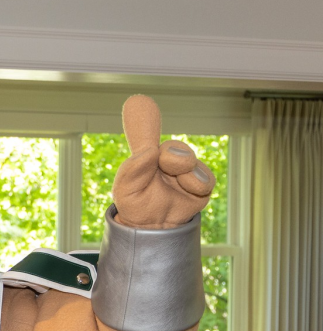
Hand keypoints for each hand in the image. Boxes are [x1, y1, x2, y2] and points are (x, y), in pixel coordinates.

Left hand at [112, 95, 214, 228]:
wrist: (154, 231)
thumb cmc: (136, 206)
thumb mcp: (126, 189)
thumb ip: (134, 168)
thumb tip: (151, 151)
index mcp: (144, 157)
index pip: (144, 132)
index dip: (143, 116)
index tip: (138, 100)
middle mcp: (164, 161)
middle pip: (174, 147)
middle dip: (172, 155)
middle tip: (165, 165)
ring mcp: (183, 172)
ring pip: (189, 160)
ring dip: (183, 170)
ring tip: (174, 182)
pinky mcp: (200, 186)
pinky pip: (204, 178)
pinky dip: (195, 184)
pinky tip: (187, 191)